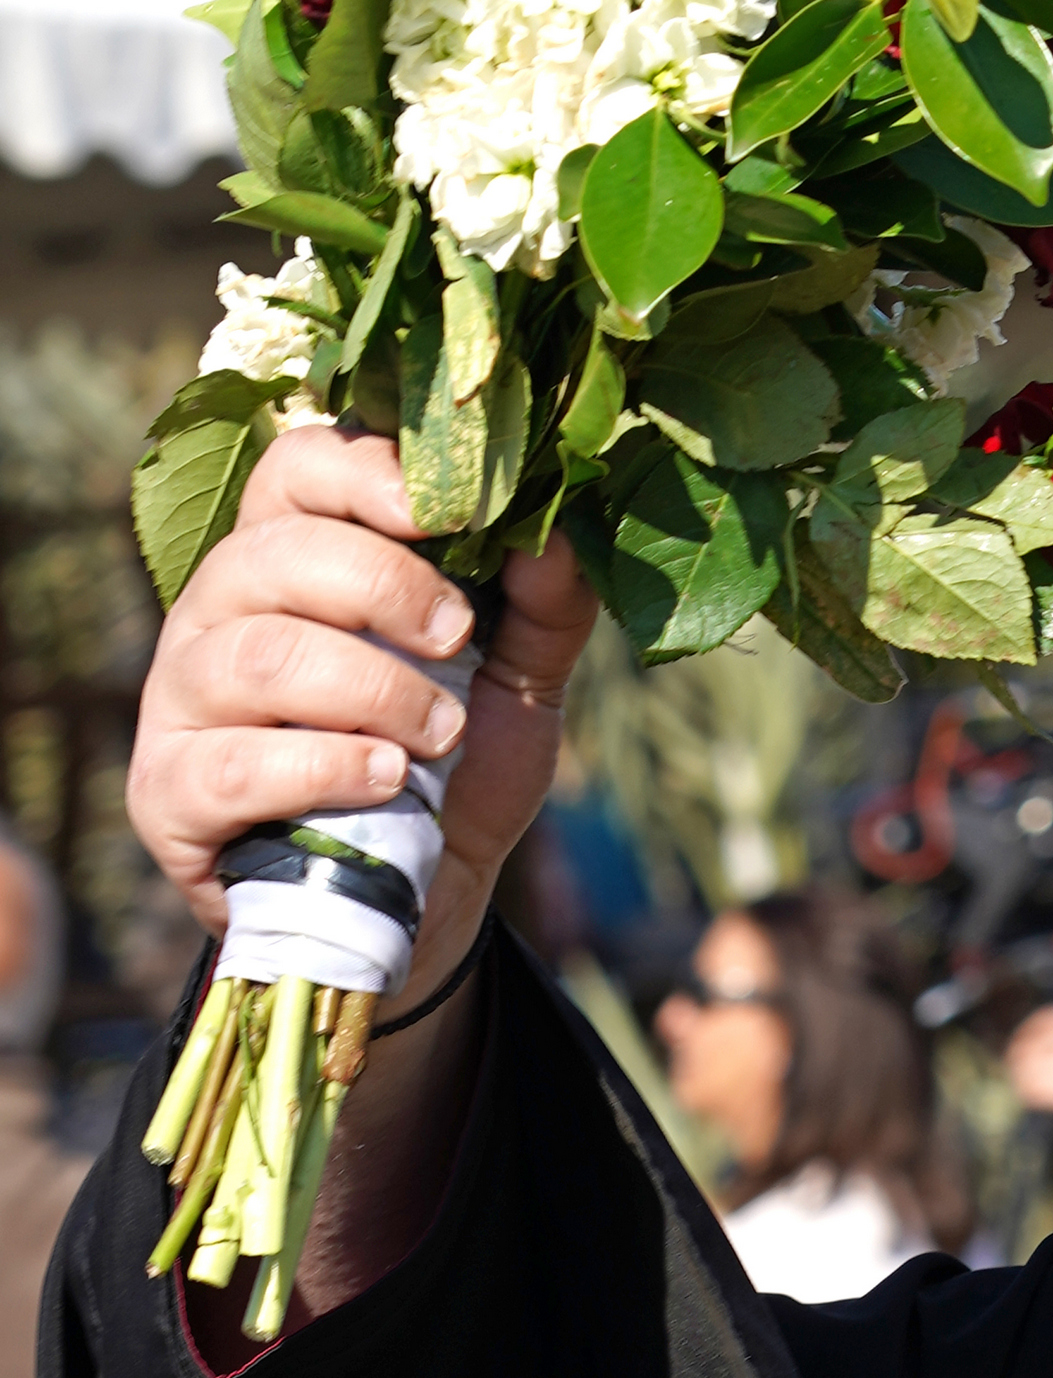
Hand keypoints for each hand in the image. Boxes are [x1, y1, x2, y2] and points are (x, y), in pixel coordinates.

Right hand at [129, 415, 596, 1009]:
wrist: (422, 908)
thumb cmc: (454, 773)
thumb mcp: (520, 685)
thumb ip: (543, 607)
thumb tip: (558, 527)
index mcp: (290, 558)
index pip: (295, 469)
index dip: (367, 474)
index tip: (450, 513)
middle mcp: (218, 612)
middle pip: (273, 555)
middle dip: (384, 589)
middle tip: (459, 640)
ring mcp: (180, 702)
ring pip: (257, 657)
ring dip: (370, 690)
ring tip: (438, 735)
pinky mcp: (168, 794)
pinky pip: (231, 764)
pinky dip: (322, 768)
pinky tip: (386, 782)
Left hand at [1005, 998, 1052, 1151]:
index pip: (1049, 1019)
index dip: (1030, 1026)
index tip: (1024, 1035)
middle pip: (1036, 1043)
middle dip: (1019, 1051)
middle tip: (1014, 1058)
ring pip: (1033, 1068)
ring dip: (1020, 1073)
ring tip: (1018, 1077)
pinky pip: (1040, 1091)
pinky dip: (1029, 1092)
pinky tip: (1028, 1094)